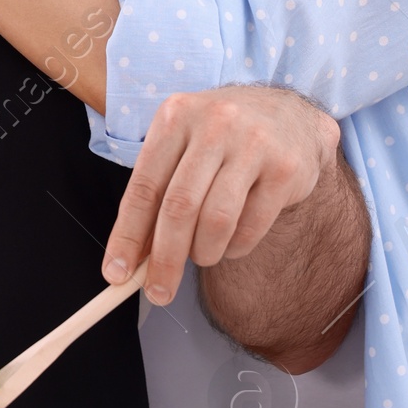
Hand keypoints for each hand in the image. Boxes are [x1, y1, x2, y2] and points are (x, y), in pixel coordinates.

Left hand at [102, 85, 340, 305]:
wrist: (291, 115)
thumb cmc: (223, 138)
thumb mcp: (184, 145)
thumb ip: (158, 192)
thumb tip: (132, 256)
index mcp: (177, 115)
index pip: (144, 186)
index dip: (127, 235)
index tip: (115, 273)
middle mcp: (214, 124)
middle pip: (179, 208)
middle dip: (165, 260)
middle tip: (158, 292)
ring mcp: (253, 144)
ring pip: (216, 222)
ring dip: (204, 253)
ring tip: (203, 254)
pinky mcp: (285, 170)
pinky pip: (250, 228)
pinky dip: (235, 247)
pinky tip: (232, 239)